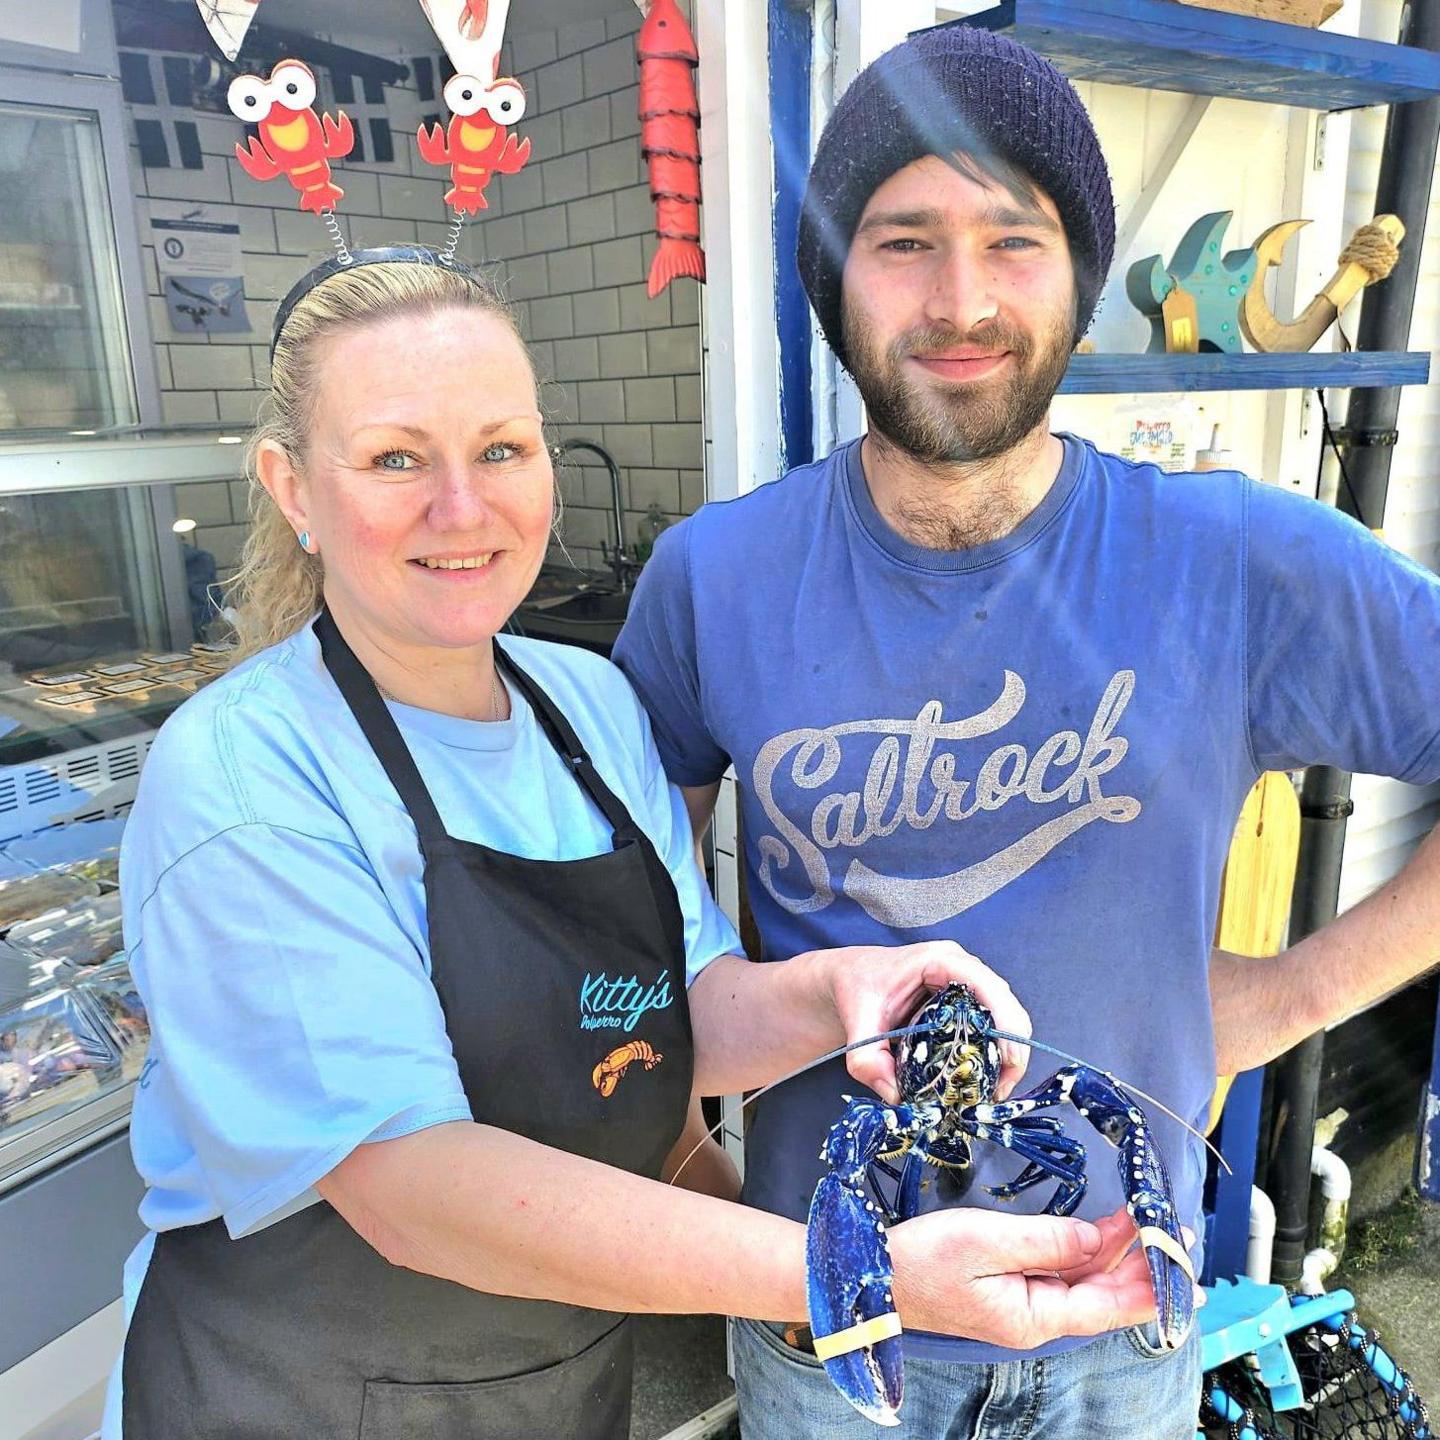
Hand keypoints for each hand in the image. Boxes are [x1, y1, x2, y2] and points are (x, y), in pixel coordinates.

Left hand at [813, 941, 1030, 1103]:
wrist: (848, 979)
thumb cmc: (855, 987)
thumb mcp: (856, 1023)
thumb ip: (868, 1060)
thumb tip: (896, 1096)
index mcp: (939, 961)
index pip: (988, 987)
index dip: (1006, 1023)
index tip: (1010, 1061)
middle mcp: (961, 968)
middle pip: (1006, 1005)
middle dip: (1011, 1048)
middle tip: (1000, 1090)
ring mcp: (966, 984)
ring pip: (1003, 1018)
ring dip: (1005, 1055)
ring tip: (992, 1091)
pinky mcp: (964, 1002)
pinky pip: (990, 1026)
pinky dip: (992, 1054)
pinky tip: (979, 1080)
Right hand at [887, 1204, 1164, 1349]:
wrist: (873, 1277)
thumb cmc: (921, 1261)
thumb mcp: (984, 1242)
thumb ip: (1045, 1241)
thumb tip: (1093, 1240)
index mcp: (1033, 1317)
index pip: (1107, 1306)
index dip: (1147, 1285)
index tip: (1181, 1266)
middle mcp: (1034, 1317)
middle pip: (1101, 1294)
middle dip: (1139, 1264)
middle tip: (1173, 1232)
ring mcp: (1021, 1303)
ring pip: (1082, 1280)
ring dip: (1114, 1252)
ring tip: (1146, 1223)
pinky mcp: (1006, 1287)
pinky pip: (1058, 1271)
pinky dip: (1083, 1249)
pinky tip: (1099, 1231)